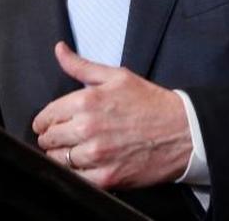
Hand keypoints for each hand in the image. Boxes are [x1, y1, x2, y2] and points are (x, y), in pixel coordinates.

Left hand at [33, 42, 191, 189]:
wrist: (183, 131)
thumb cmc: (150, 102)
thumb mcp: (117, 76)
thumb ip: (81, 66)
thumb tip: (59, 50)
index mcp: (87, 101)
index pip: (47, 116)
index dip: (45, 120)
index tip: (50, 123)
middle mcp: (88, 128)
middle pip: (48, 139)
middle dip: (51, 137)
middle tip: (62, 136)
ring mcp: (97, 155)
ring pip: (58, 160)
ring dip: (61, 156)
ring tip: (75, 150)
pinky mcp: (107, 178)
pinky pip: (75, 179)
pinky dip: (76, 173)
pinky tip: (86, 164)